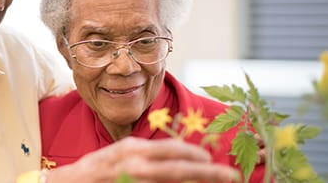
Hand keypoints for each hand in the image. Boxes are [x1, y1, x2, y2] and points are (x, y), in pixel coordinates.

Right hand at [46, 137, 238, 182]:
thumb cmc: (96, 168)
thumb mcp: (121, 153)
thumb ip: (146, 154)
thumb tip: (176, 157)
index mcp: (133, 149)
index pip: (172, 149)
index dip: (196, 154)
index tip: (211, 159)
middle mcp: (134, 165)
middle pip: (179, 168)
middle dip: (208, 172)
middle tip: (231, 175)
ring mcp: (132, 180)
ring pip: (173, 182)